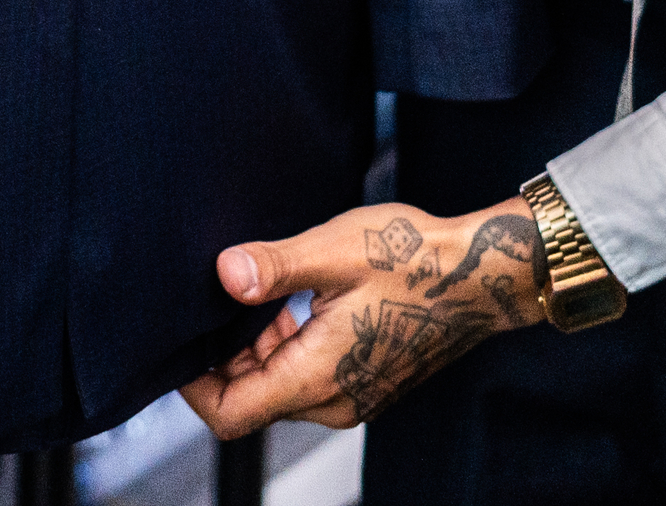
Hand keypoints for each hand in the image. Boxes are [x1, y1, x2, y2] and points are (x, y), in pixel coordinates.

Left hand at [175, 198, 548, 436]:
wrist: (484, 275)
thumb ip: (273, 266)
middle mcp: (333, 401)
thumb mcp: (334, 251)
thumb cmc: (415, 259)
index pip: (230, 415)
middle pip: (250, 400)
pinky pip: (309, 378)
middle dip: (228, 355)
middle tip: (228, 299)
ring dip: (260, 349)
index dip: (193, 387)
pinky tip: (299, 303)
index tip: (181, 345)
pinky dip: (290, 347)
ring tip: (270, 294)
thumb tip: (222, 273)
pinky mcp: (368, 382)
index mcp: (317, 378)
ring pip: (279, 388)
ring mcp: (354, 396)